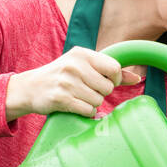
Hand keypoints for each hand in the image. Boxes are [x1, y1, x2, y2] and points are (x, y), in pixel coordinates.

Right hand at [5, 47, 142, 120]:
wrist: (30, 88)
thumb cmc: (62, 76)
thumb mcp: (83, 66)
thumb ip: (110, 71)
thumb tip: (137, 78)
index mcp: (82, 54)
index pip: (114, 68)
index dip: (115, 80)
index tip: (107, 82)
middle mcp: (74, 65)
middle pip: (108, 87)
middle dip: (101, 93)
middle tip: (87, 90)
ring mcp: (67, 82)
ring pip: (98, 101)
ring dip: (92, 104)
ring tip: (78, 97)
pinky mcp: (61, 98)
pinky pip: (88, 110)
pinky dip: (85, 112)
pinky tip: (74, 105)